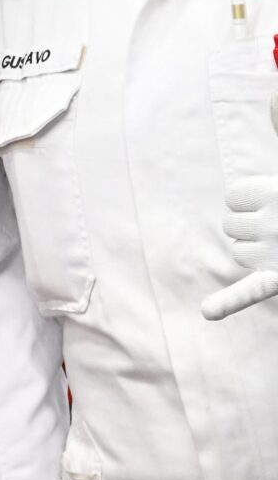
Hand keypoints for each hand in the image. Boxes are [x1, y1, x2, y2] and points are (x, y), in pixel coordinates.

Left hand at [208, 171, 277, 320]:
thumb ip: (271, 191)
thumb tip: (253, 166)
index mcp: (275, 193)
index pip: (233, 196)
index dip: (249, 198)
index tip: (274, 200)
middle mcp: (274, 224)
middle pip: (231, 225)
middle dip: (250, 224)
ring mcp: (277, 253)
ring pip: (239, 252)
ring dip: (253, 249)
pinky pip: (251, 291)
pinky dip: (228, 302)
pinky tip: (208, 312)